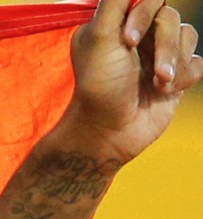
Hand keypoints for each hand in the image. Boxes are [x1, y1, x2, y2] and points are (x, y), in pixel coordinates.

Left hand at [62, 0, 202, 162]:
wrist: (111, 132)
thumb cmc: (100, 86)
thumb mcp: (99, 37)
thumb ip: (115, 2)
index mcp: (115, 24)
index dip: (144, 13)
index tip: (129, 40)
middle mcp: (138, 37)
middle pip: (171, 18)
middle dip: (165, 45)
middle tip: (152, 72)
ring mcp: (158, 55)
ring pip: (188, 38)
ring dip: (174, 64)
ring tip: (156, 85)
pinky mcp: (175, 76)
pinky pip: (197, 63)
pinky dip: (183, 78)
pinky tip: (164, 93)